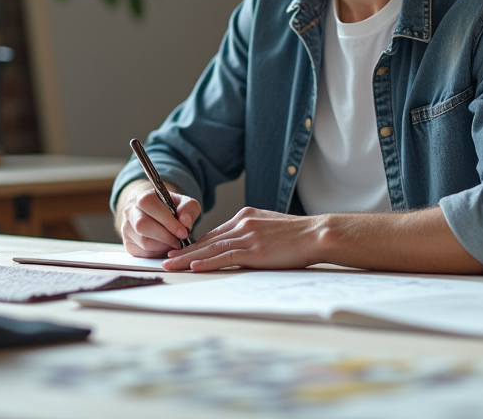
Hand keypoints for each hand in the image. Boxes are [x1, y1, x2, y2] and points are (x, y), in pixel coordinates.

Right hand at [116, 181, 201, 257]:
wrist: (152, 213)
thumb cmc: (169, 207)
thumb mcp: (182, 202)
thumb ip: (188, 208)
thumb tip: (185, 222)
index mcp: (142, 198)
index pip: (150, 206)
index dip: (167, 221)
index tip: (183, 232)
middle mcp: (130, 212)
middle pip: (143, 226)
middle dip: (165, 236)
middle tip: (179, 241)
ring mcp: (126, 230)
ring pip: (143, 242)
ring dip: (163, 246)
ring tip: (174, 243)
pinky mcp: (128, 245)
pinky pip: (143, 254)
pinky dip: (157, 253)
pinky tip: (165, 247)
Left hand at [163, 207, 324, 271]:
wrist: (316, 234)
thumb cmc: (298, 235)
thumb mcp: (270, 227)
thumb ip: (252, 233)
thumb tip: (240, 246)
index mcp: (246, 217)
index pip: (216, 233)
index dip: (196, 243)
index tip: (181, 251)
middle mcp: (243, 224)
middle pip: (207, 240)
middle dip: (184, 250)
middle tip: (165, 257)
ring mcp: (248, 236)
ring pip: (211, 248)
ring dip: (187, 257)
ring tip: (171, 264)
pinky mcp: (255, 250)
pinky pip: (225, 257)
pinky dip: (207, 262)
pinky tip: (193, 267)